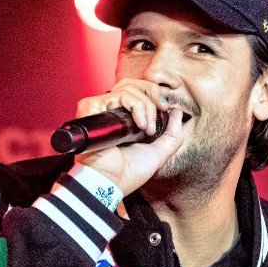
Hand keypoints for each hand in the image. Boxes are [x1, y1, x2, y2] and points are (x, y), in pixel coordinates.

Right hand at [75, 79, 189, 195]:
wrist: (112, 182)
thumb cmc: (129, 173)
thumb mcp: (159, 153)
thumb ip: (172, 134)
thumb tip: (177, 111)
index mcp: (124, 119)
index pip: (138, 90)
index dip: (154, 92)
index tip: (166, 107)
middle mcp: (111, 111)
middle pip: (133, 84)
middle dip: (152, 95)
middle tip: (161, 111)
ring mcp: (100, 109)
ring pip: (128, 89)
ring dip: (145, 106)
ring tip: (146, 128)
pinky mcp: (91, 109)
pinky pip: (117, 95)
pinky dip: (134, 106)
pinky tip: (137, 125)